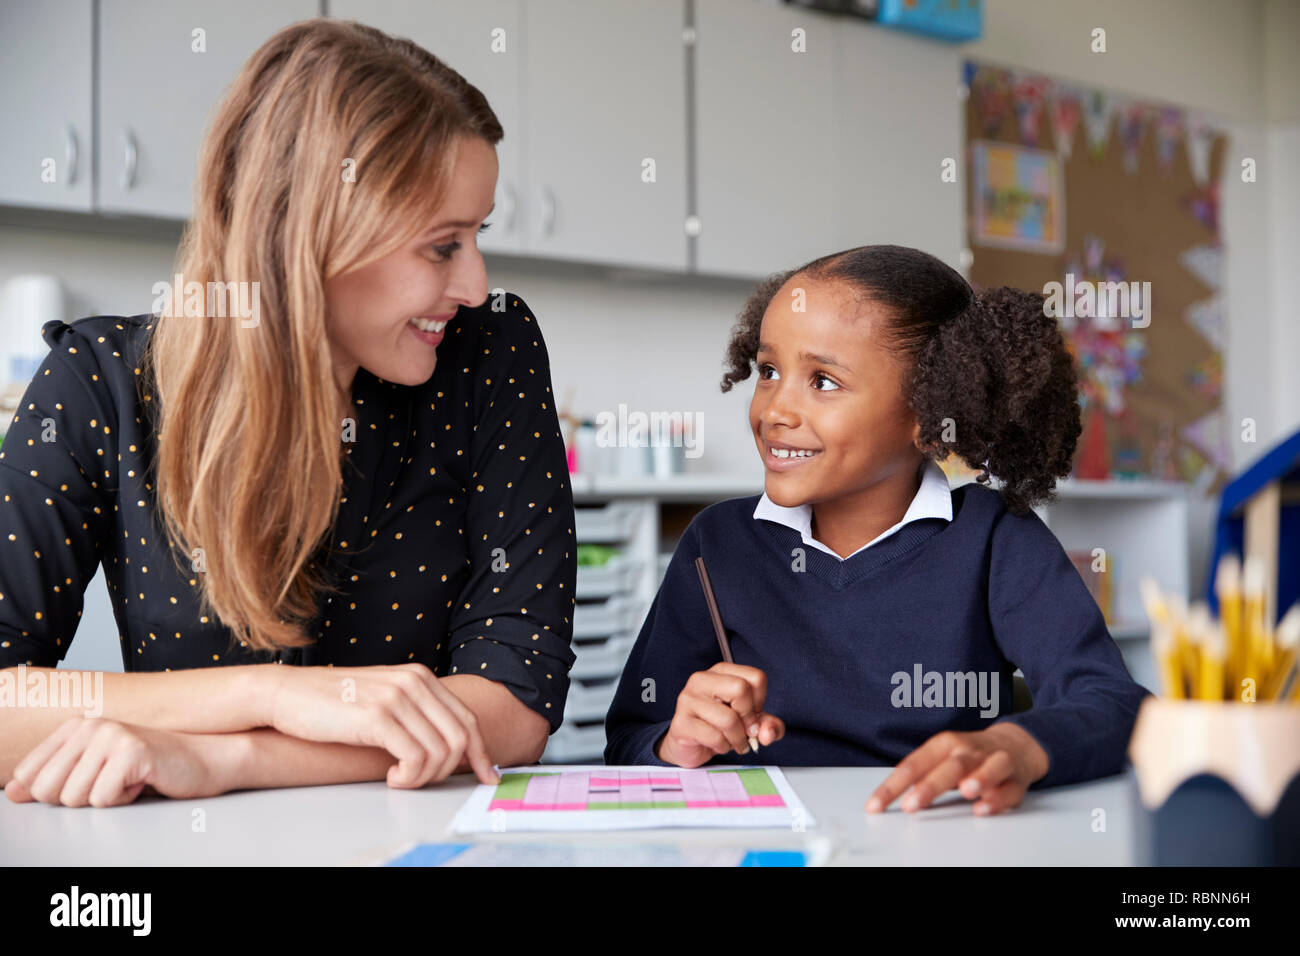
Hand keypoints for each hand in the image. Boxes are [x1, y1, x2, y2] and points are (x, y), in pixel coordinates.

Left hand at [4, 717, 230, 806]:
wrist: (206, 760)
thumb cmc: (152, 767)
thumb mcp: (95, 771)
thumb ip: (53, 778)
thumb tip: (14, 792)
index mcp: (77, 726)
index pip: (29, 775)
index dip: (53, 793)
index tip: (88, 783)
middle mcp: (90, 725)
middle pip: (48, 790)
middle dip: (79, 798)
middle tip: (110, 783)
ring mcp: (112, 735)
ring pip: (75, 798)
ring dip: (105, 799)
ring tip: (129, 780)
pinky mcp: (132, 751)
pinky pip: (104, 799)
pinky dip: (125, 800)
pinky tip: (143, 781)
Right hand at [266, 662, 497, 787]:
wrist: (287, 695)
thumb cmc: (334, 705)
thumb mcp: (384, 699)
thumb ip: (415, 713)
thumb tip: (447, 747)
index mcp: (421, 677)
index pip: (467, 719)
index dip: (481, 752)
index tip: (487, 776)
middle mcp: (414, 682)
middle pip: (460, 738)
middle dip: (450, 770)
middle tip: (422, 782)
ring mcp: (397, 697)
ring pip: (440, 752)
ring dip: (425, 778)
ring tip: (400, 780)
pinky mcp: (378, 716)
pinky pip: (416, 758)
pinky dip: (410, 777)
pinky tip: (392, 778)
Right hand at [656, 662, 784, 767]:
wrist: (689, 746)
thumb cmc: (719, 727)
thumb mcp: (750, 723)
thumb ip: (768, 725)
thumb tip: (768, 733)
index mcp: (721, 672)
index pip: (756, 677)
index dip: (760, 702)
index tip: (751, 714)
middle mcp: (702, 679)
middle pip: (741, 689)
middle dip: (749, 717)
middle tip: (745, 731)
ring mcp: (689, 699)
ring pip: (729, 718)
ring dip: (737, 738)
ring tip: (732, 741)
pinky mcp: (681, 722)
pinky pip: (714, 736)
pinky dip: (723, 746)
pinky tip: (718, 745)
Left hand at [865, 723, 1048, 815]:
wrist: (1015, 744)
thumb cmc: (968, 756)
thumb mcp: (940, 758)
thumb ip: (919, 776)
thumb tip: (886, 797)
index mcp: (944, 744)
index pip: (913, 765)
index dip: (892, 787)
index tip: (874, 807)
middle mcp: (969, 750)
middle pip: (949, 766)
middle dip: (930, 786)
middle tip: (911, 805)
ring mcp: (995, 761)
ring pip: (988, 767)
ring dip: (979, 778)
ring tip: (966, 792)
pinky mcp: (1016, 779)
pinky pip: (1009, 788)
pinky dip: (999, 798)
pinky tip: (985, 808)